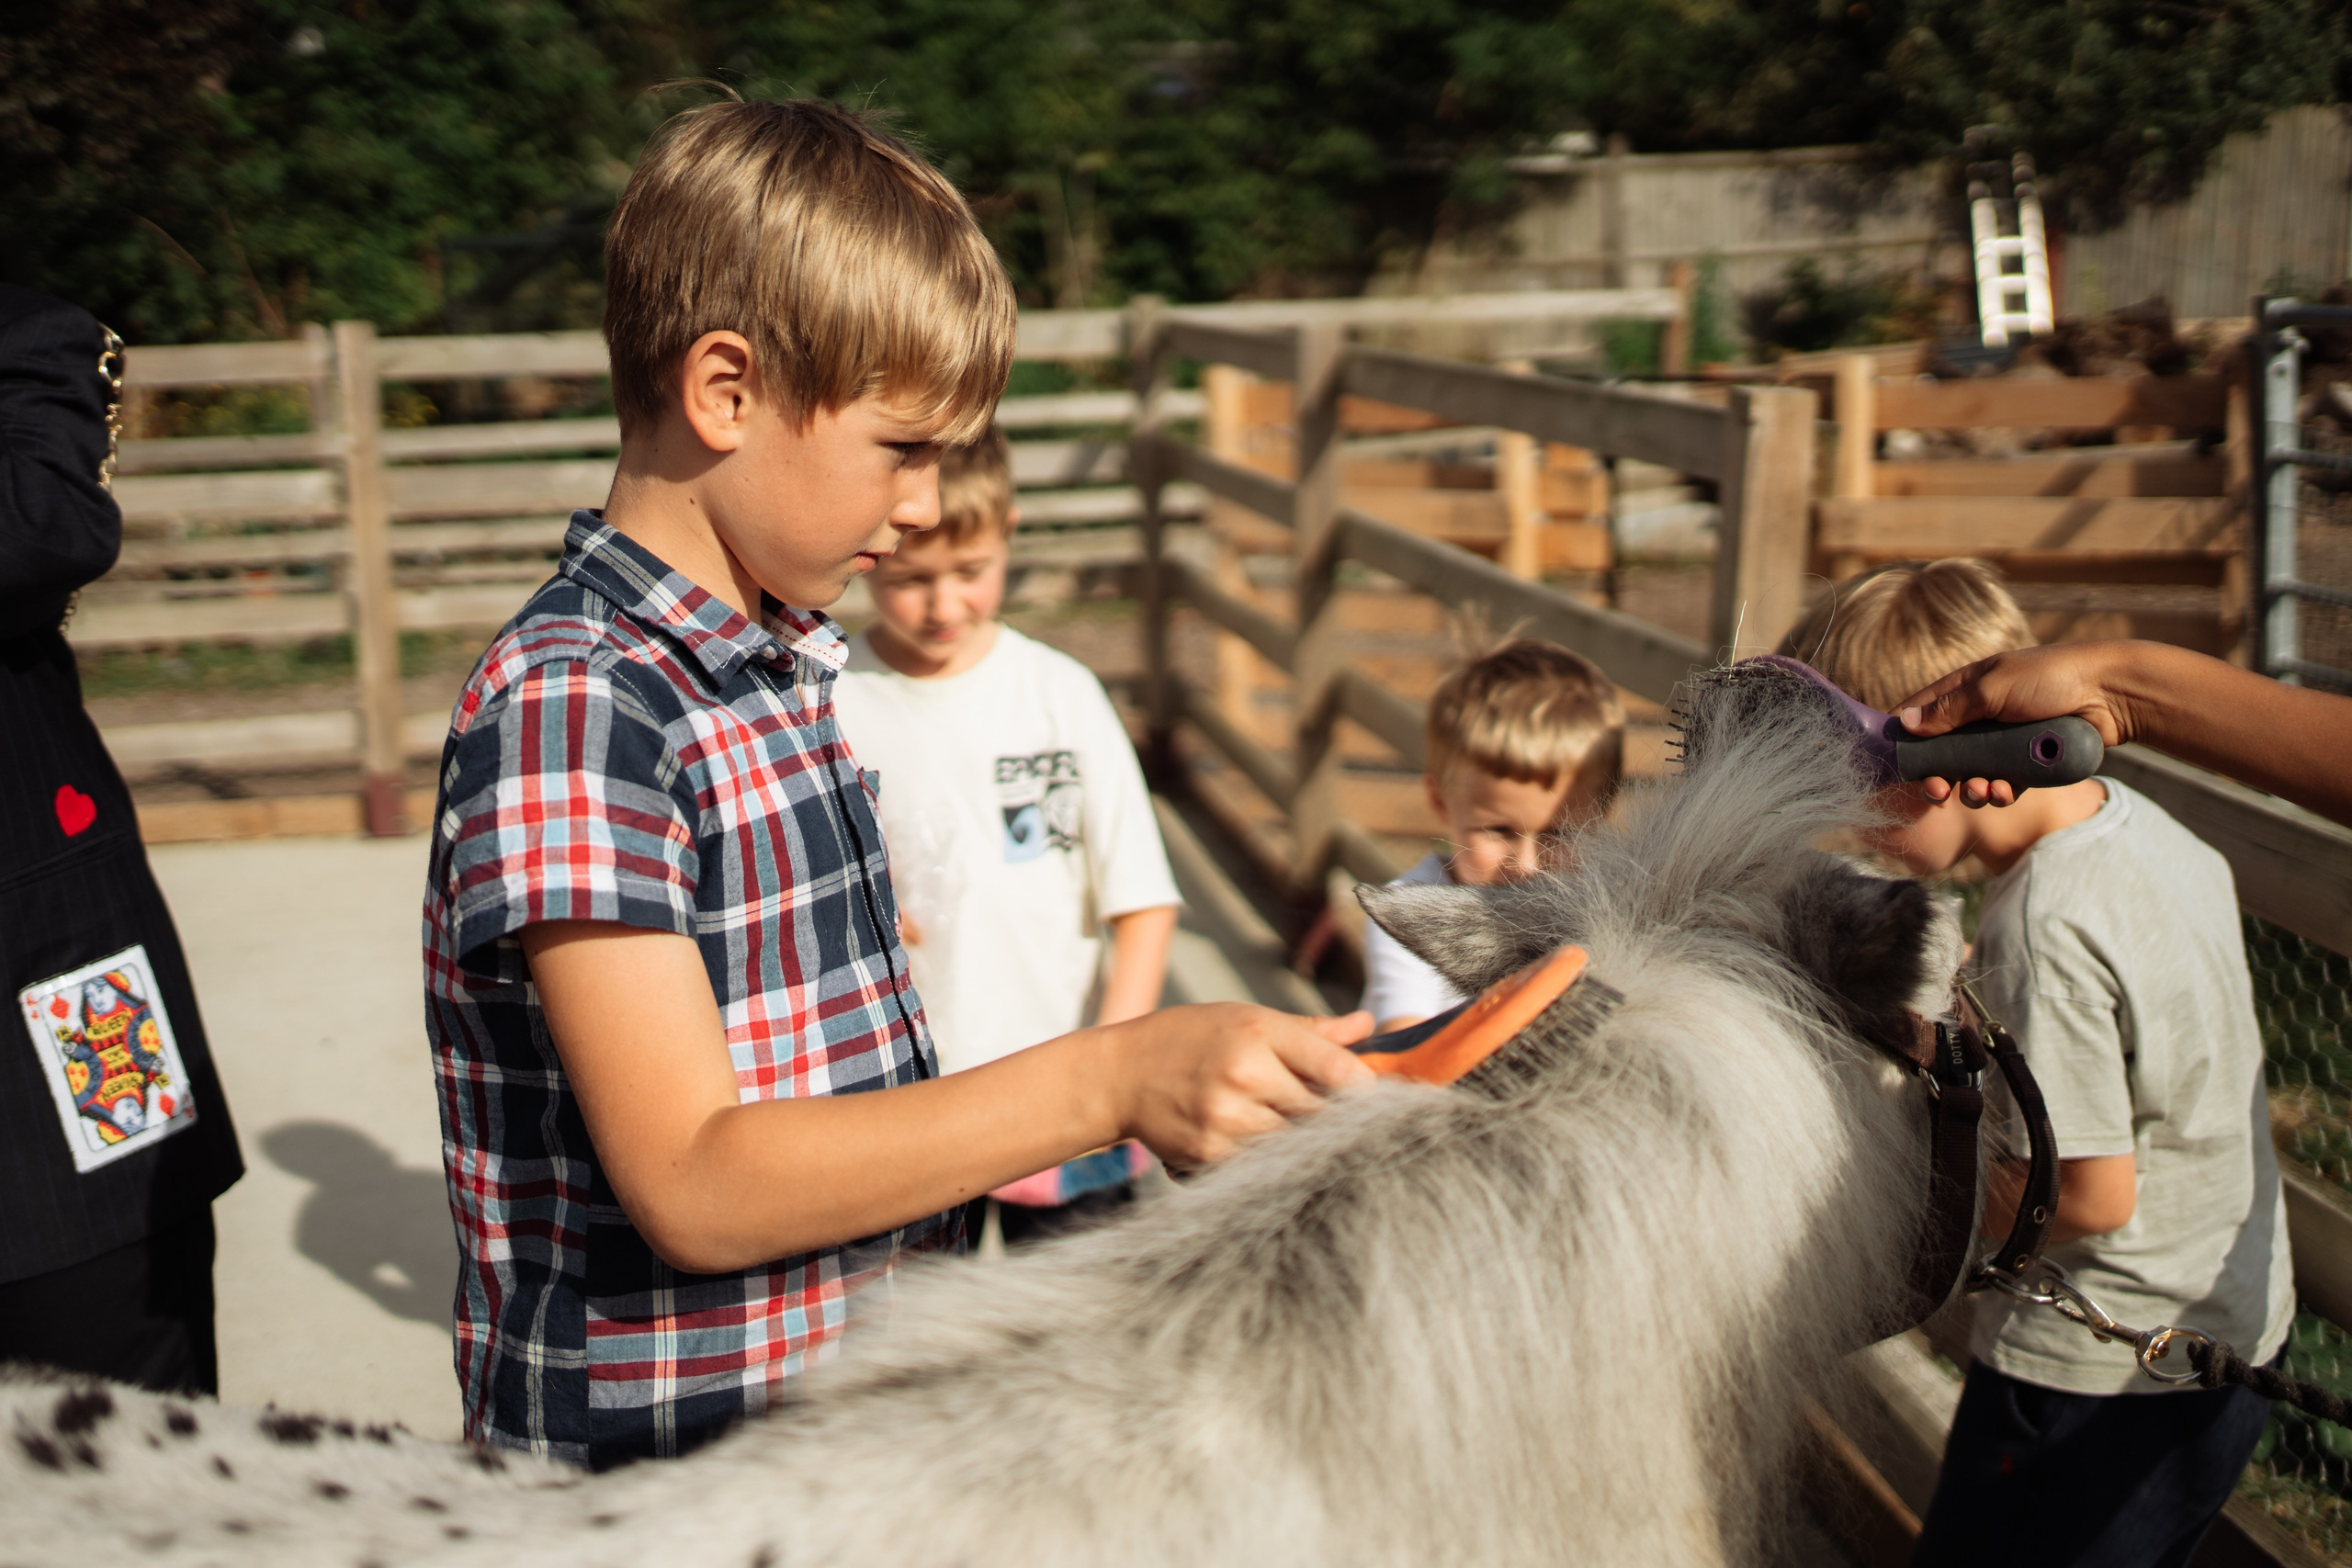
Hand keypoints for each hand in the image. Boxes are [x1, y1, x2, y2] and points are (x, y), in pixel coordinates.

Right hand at [1102, 1004, 1374, 1168]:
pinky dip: (1273, 1162)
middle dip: (1338, 1121)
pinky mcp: (1209, 1153)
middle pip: (1322, 1114)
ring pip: (1296, 1145)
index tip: (1374, 1099)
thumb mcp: (1246, 1019)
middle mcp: (1244, 1074)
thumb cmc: (1191, 1039)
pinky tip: (1268, 1151)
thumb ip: (1311, 1032)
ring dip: (1305, 1144)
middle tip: (1347, 1125)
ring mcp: (1226, 1118)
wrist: (1121, 1075)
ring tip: (1300, 1136)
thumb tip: (1367, 1025)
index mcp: (1258, 1032)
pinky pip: (1262, 1166)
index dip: (1365, 1090)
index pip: (1337, 1069)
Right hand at [1894, 643, 2133, 808]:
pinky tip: (2004, 794)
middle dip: (1937, 774)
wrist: (2112, 694)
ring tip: (1982, 792)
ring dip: (1971, 787)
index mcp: (1966, 689)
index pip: (1920, 713)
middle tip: (1937, 792)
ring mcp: (2003, 740)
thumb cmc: (2051, 678)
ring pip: (1972, 773)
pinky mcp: (2026, 762)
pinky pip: (2002, 783)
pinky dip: (1998, 792)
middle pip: (1942, 752)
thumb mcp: (1993, 688)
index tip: (1892, 763)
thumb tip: (1904, 723)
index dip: (1903, 738)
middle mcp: (1980, 715)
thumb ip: (1950, 708)